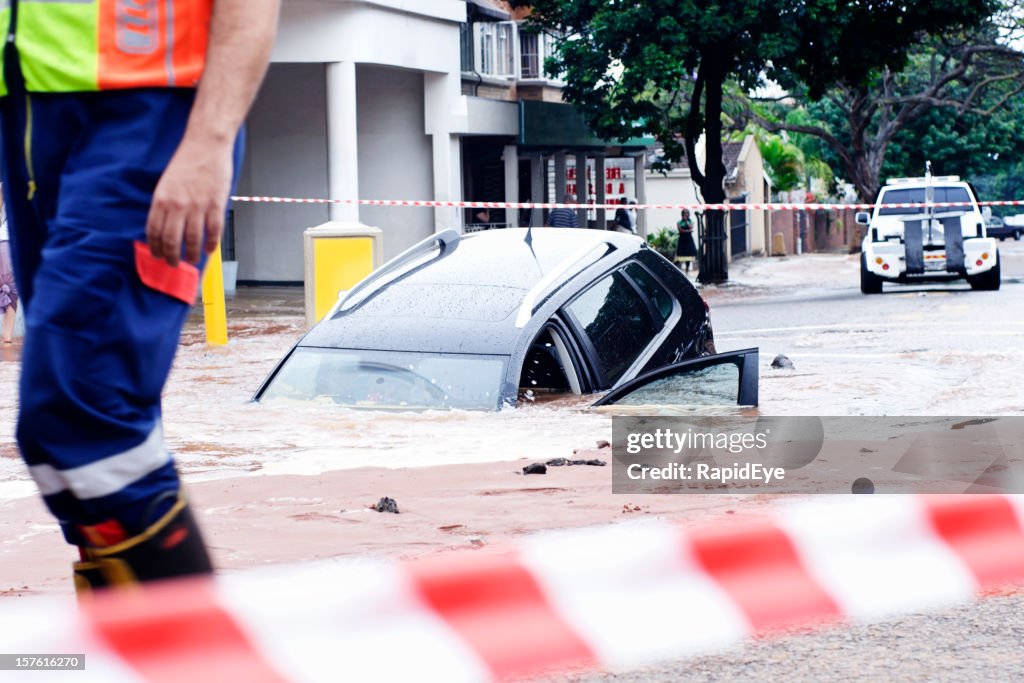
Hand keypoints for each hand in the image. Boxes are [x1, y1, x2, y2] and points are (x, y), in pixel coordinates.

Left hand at [145, 137, 233, 266]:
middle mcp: (177, 205)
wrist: (205, 145)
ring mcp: (197, 206)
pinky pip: (213, 231)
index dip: (155, 247)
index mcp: (161, 199)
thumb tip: (165, 226)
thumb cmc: (186, 162)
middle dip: (171, 256)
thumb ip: (165, 204)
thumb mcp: (166, 183)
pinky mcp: (215, 205)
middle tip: (173, 264)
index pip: (154, 231)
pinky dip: (211, 244)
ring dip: (191, 254)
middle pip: (171, 239)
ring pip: (192, 239)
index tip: (158, 255)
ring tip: (192, 260)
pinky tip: (209, 250)